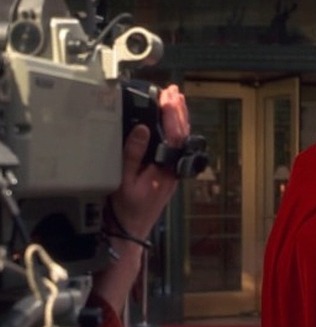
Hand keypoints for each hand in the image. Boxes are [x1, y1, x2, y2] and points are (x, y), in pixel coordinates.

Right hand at [93, 84, 189, 314]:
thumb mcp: (123, 181)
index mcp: (165, 171)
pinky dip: (173, 132)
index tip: (168, 97)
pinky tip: (168, 125)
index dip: (172, 115)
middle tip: (174, 92)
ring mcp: (172, 173)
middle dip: (179, 112)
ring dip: (178, 120)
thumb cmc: (125, 212)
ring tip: (174, 101)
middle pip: (182, 136)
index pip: (174, 137)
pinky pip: (174, 148)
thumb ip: (133, 154)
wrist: (129, 234)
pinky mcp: (166, 175)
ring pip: (180, 142)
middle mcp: (173, 171)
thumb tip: (143, 130)